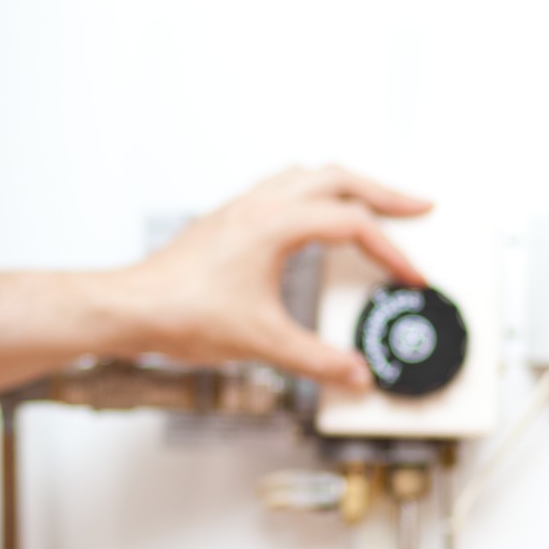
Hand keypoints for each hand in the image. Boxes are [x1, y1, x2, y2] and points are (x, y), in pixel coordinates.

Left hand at [122, 165, 431, 387]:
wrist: (130, 308)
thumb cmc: (181, 314)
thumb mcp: (262, 343)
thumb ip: (317, 360)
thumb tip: (355, 374)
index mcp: (274, 223)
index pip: (352, 225)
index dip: (391, 252)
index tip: (411, 276)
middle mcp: (258, 204)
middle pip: (338, 178)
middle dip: (384, 192)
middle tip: (418, 207)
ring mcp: (241, 207)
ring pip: (307, 174)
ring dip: (346, 185)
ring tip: (373, 204)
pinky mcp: (228, 220)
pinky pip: (282, 187)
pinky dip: (313, 194)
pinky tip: (315, 218)